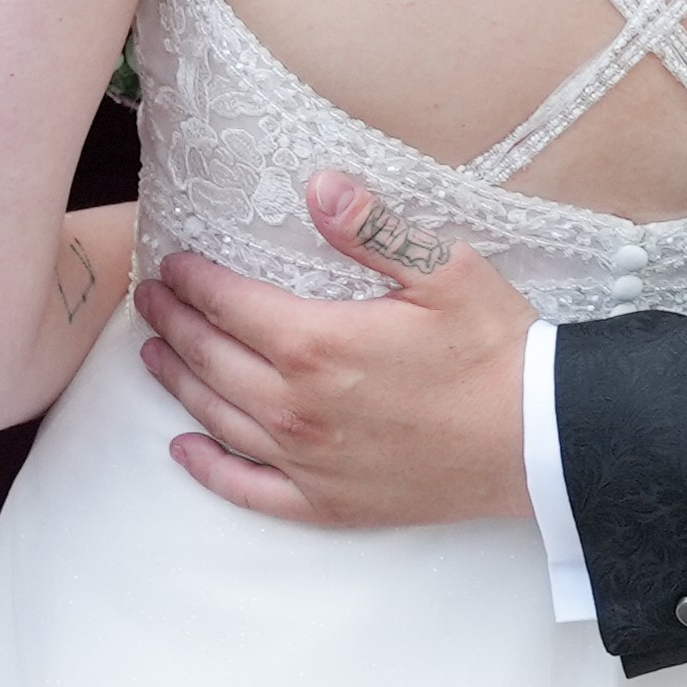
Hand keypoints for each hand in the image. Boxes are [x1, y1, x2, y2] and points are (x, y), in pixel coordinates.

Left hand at [134, 169, 534, 526]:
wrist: (537, 441)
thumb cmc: (495, 352)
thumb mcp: (447, 272)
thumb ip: (374, 230)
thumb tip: (319, 184)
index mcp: (318, 343)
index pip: (229, 304)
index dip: (194, 281)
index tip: (173, 263)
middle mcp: (296, 406)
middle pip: (210, 359)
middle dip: (172, 324)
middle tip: (149, 301)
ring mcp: (307, 460)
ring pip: (217, 418)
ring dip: (178, 382)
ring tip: (153, 356)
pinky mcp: (327, 502)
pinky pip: (247, 489)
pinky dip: (208, 469)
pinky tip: (184, 449)